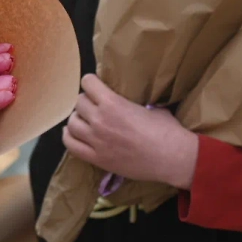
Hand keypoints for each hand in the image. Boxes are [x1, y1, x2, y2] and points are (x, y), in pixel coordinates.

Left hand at [63, 74, 198, 189]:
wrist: (172, 158)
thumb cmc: (167, 130)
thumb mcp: (150, 107)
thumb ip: (132, 102)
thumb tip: (130, 99)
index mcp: (113, 103)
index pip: (87, 83)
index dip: (92, 83)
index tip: (96, 86)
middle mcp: (100, 120)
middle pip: (78, 102)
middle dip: (86, 101)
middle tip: (94, 106)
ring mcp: (96, 140)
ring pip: (71, 122)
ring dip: (78, 118)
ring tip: (85, 120)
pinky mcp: (97, 158)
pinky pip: (71, 145)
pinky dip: (69, 137)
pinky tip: (74, 133)